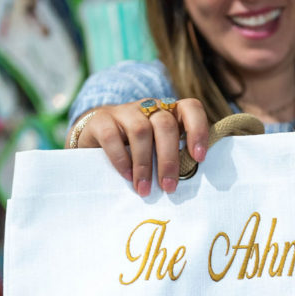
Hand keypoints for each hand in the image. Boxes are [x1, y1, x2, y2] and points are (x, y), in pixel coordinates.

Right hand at [66, 98, 209, 195]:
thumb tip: (189, 184)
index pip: (191, 108)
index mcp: (169, 112)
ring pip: (141, 131)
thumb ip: (173, 156)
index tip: (199, 158)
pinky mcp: (101, 120)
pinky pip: (112, 136)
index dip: (198, 130)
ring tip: (144, 189)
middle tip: (169, 187)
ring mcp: (125, 111)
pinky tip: (126, 176)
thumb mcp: (157, 147)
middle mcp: (149, 107)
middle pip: (165, 125)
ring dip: (145, 164)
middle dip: (169, 159)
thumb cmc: (136, 146)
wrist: (95, 134)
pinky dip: (121, 159)